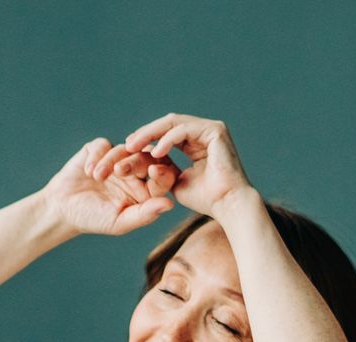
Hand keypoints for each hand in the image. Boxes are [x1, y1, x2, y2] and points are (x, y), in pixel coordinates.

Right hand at [38, 137, 178, 236]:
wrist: (63, 209)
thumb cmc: (95, 219)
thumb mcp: (120, 222)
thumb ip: (145, 214)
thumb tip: (170, 204)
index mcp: (147, 190)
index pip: (163, 178)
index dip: (163, 174)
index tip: (156, 172)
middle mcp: (136, 172)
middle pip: (146, 158)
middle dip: (135, 162)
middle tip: (120, 171)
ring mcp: (117, 159)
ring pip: (125, 149)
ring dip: (111, 162)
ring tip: (97, 177)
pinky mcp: (98, 150)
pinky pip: (103, 146)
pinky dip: (97, 157)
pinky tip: (89, 172)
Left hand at [115, 113, 253, 217]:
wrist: (228, 205)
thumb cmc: (207, 199)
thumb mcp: (177, 181)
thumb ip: (165, 168)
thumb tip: (149, 161)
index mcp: (198, 142)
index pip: (168, 132)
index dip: (148, 138)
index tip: (129, 148)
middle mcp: (206, 131)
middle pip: (169, 123)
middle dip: (146, 133)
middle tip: (127, 144)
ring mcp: (212, 129)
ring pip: (174, 123)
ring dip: (151, 134)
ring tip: (134, 146)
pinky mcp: (216, 130)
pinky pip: (184, 130)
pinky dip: (168, 140)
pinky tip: (156, 152)